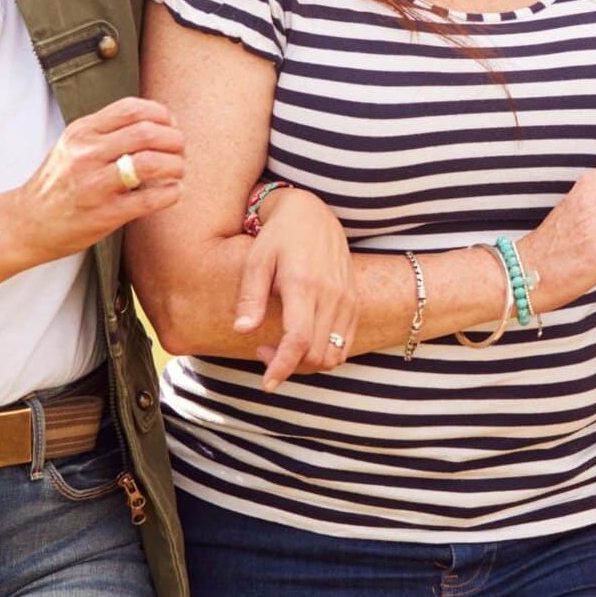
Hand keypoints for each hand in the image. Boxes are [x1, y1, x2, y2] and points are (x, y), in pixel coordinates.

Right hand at [7, 97, 183, 262]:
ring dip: (176, 165)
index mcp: (81, 131)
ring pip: (152, 162)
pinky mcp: (105, 213)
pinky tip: (172, 192)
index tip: (170, 126)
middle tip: (180, 151)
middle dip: (175, 140)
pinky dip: (172, 192)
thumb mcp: (74, 145)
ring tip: (177, 171)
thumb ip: (107, 131)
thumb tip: (159, 122)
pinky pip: (151, 199)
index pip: (132, 108)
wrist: (27, 223)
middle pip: (148, 133)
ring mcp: (94, 184)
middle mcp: (86, 154)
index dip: (162, 114)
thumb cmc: (59, 182)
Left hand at [238, 186, 355, 390]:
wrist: (313, 213)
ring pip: (334, 355)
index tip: (267, 383)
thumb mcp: (256, 260)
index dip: (283, 367)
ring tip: (282, 349)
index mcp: (304, 284)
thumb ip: (250, 297)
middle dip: (289, 367)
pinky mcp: (354, 302)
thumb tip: (242, 330)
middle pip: (318, 354)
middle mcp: (331, 295)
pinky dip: (325, 355)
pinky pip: (345, 344)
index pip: (299, 340)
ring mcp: (347, 299)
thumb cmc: (278, 236)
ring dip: (308, 364)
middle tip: (263, 352)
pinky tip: (303, 342)